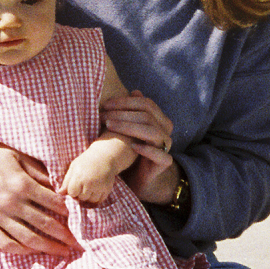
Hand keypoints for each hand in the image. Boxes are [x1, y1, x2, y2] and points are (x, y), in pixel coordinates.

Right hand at [0, 135, 76, 255]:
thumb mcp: (15, 155)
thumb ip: (37, 170)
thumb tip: (59, 182)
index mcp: (21, 184)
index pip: (53, 202)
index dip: (69, 212)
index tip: (80, 218)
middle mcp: (11, 203)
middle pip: (44, 224)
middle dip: (64, 235)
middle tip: (79, 243)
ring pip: (28, 238)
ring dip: (47, 247)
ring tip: (62, 252)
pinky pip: (6, 243)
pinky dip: (22, 249)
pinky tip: (34, 251)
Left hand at [61, 154, 114, 204]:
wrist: (104, 156)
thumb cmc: (86, 161)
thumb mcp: (73, 167)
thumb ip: (66, 181)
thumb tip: (60, 193)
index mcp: (79, 177)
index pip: (72, 193)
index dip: (73, 190)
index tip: (76, 184)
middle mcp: (89, 184)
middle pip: (82, 198)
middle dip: (81, 193)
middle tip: (85, 184)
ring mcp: (99, 187)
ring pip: (91, 200)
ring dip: (90, 196)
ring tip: (91, 186)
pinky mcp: (107, 189)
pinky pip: (100, 200)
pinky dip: (97, 197)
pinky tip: (97, 189)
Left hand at [101, 90, 179, 204]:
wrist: (136, 177)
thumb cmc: (129, 150)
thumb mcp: (128, 128)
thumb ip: (131, 111)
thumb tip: (134, 90)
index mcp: (159, 118)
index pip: (146, 103)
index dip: (125, 102)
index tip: (105, 105)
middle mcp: (165, 130)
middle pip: (147, 116)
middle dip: (122, 114)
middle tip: (103, 117)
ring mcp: (167, 146)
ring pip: (153, 131)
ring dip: (129, 127)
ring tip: (110, 128)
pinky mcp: (165, 162)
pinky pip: (160, 154)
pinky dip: (146, 149)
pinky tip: (132, 146)